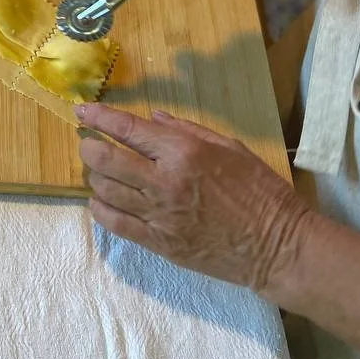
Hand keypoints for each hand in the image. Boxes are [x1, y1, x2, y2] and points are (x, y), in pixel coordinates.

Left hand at [77, 104, 311, 292]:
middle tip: (88, 143)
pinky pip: (115, 224)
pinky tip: (100, 202)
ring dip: (95, 177)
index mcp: (184, 152)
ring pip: (105, 190)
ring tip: (100, 173)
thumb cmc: (260, 191)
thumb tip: (153, 117)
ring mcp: (159, 214)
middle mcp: (165, 181)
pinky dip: (100, 209)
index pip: (128, 129)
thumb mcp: (230, 148)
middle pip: (105, 160)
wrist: (277, 247)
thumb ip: (187, 130)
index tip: (82, 111)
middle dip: (89, 147)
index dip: (99, 117)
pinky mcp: (159, 243)